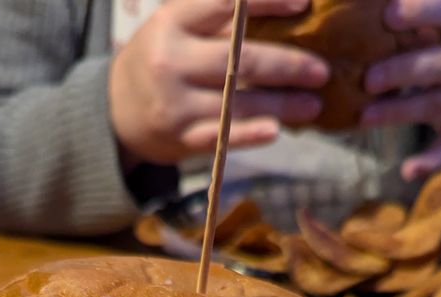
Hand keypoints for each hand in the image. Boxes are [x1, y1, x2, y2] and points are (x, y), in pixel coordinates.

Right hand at [109, 0, 329, 166]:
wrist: (117, 110)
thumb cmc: (163, 57)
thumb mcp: (177, 23)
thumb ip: (218, 14)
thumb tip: (285, 4)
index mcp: (173, 20)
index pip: (227, 4)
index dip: (267, 0)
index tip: (304, 3)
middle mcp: (171, 59)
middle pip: (240, 59)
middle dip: (287, 65)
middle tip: (322, 71)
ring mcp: (175, 102)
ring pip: (237, 102)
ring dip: (281, 104)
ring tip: (313, 105)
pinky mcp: (180, 138)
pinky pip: (221, 136)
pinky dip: (250, 134)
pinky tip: (276, 131)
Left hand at [362, 0, 440, 180]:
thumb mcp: (435, 13)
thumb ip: (409, 11)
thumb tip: (365, 2)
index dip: (423, 11)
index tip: (388, 16)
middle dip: (403, 71)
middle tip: (367, 79)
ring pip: (438, 105)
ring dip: (400, 112)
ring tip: (365, 117)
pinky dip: (431, 160)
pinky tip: (408, 171)